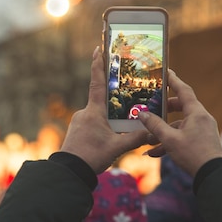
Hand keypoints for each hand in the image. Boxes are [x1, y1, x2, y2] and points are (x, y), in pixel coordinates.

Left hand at [60, 47, 149, 172]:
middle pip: (103, 101)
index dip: (98, 65)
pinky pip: (93, 124)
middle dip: (114, 100)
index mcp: (94, 111)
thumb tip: (152, 132)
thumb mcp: (117, 148)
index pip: (97, 83)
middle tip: (126, 98)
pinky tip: (109, 138)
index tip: (98, 49)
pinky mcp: (77, 131)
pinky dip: (103, 127)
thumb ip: (135, 138)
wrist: (69, 172)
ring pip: (99, 115)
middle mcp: (85, 113)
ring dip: (110, 119)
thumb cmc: (90, 157)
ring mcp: (80, 122)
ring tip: (119, 130)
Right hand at [139, 70, 221, 176]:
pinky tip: (155, 153)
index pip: (184, 90)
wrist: (213, 175)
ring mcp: (202, 130)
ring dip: (164, 131)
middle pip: (181, 107)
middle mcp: (201, 118)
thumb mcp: (170, 140)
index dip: (173, 81)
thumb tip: (142, 114)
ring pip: (179, 125)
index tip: (165, 72)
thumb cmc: (193, 154)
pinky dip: (170, 141)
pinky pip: (183, 136)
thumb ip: (155, 125)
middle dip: (164, 108)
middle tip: (152, 106)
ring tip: (148, 140)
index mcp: (196, 113)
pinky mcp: (202, 141)